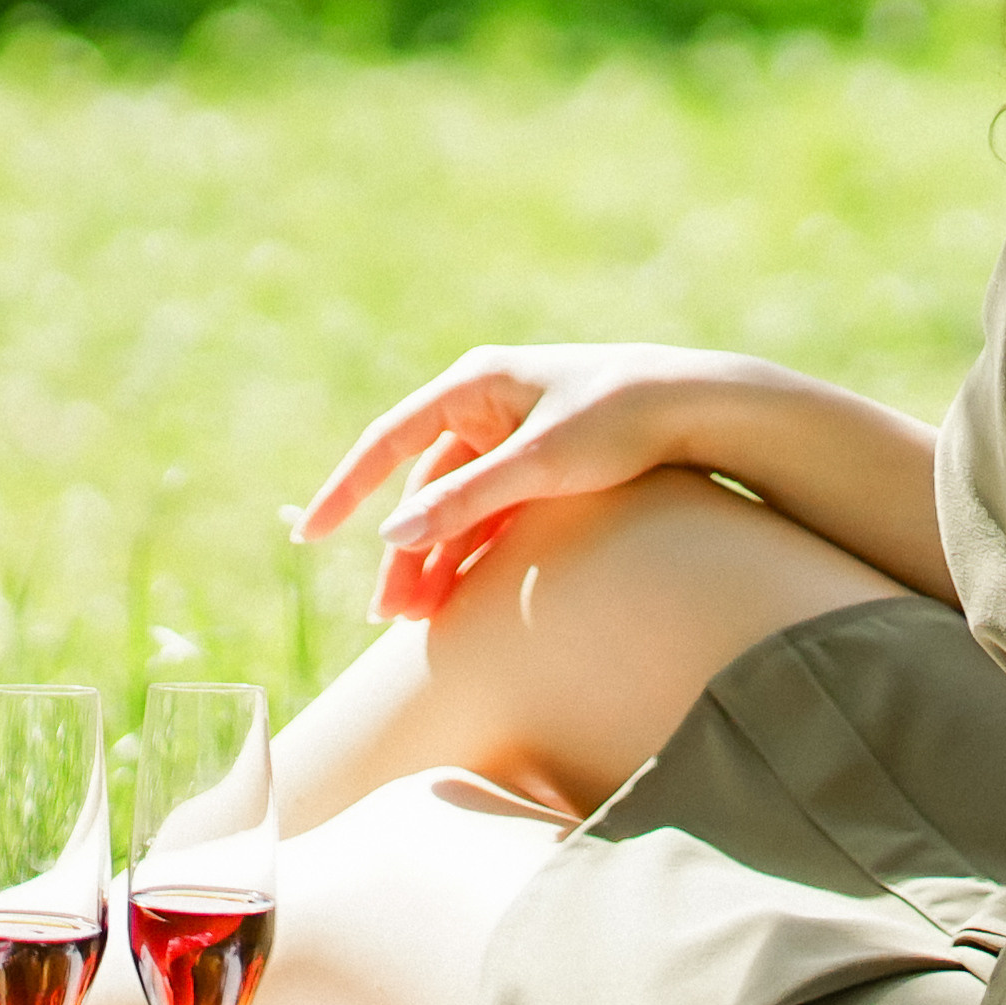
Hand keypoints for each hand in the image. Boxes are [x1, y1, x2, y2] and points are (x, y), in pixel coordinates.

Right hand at [294, 344, 744, 622]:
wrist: (697, 409)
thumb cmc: (619, 421)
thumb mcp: (539, 464)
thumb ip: (466, 501)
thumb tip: (393, 536)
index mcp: (474, 383)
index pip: (388, 440)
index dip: (345, 488)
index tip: (309, 533)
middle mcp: (486, 403)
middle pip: (424, 486)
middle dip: (403, 550)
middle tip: (389, 616)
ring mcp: (513, 432)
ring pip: (456, 505)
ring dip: (437, 558)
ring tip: (420, 621)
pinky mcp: (540, 461)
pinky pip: (489, 510)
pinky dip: (474, 551)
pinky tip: (463, 595)